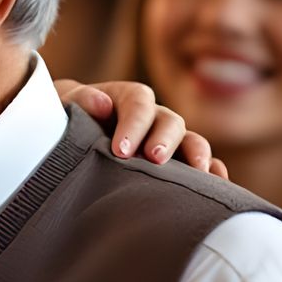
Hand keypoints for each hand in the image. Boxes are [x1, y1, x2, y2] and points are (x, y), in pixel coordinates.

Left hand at [56, 78, 227, 178]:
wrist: (64, 136)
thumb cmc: (64, 120)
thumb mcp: (63, 105)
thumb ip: (78, 100)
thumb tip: (102, 104)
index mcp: (124, 98)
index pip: (138, 102)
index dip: (134, 123)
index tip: (121, 150)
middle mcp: (151, 117)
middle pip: (168, 120)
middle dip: (164, 139)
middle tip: (154, 159)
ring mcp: (165, 139)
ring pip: (190, 140)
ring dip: (195, 154)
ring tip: (195, 173)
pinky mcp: (173, 161)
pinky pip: (200, 162)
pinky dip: (212, 170)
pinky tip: (218, 183)